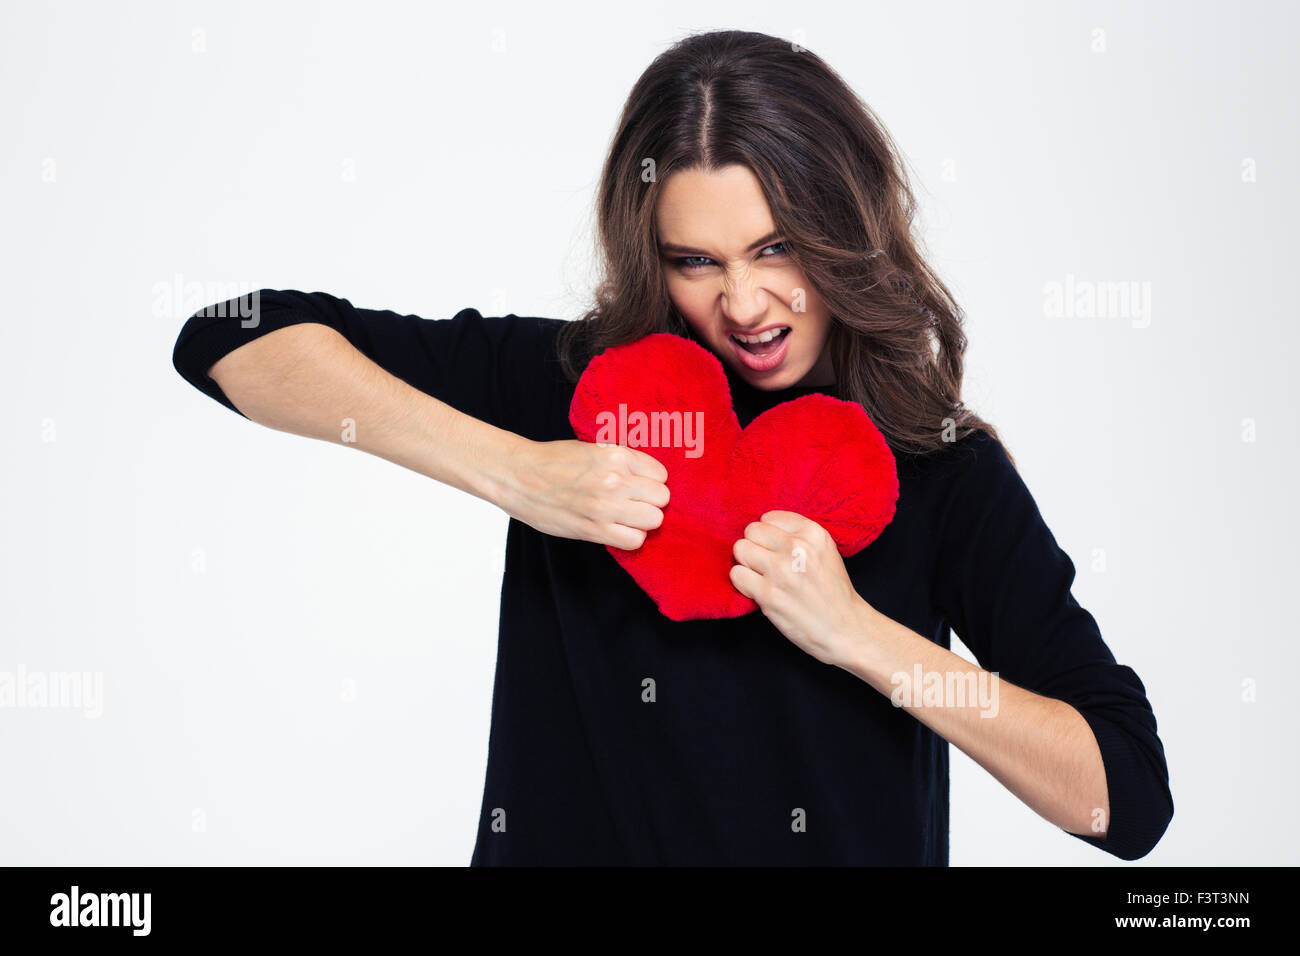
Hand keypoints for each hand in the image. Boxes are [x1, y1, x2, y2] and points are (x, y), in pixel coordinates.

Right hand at [501, 439, 669, 549]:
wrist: (518, 476)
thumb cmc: (553, 462)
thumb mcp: (593, 450)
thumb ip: (621, 462)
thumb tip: (648, 479)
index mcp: (616, 455)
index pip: (660, 474)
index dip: (651, 482)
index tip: (639, 486)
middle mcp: (615, 479)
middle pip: (661, 498)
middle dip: (650, 502)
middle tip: (633, 503)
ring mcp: (605, 506)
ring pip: (653, 520)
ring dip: (642, 521)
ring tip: (624, 517)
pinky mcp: (593, 529)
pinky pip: (634, 540)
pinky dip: (629, 537)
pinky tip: (616, 529)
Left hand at [730, 510, 873, 668]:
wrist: (846, 629)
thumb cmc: (832, 592)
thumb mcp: (825, 550)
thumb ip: (797, 535)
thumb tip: (761, 527)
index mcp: (813, 533)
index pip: (768, 517)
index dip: (769, 536)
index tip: (777, 552)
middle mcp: (797, 548)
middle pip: (751, 531)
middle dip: (754, 547)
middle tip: (766, 565)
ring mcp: (781, 570)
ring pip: (740, 550)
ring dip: (746, 565)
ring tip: (762, 578)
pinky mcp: (769, 594)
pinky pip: (737, 575)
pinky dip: (743, 584)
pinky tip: (759, 592)